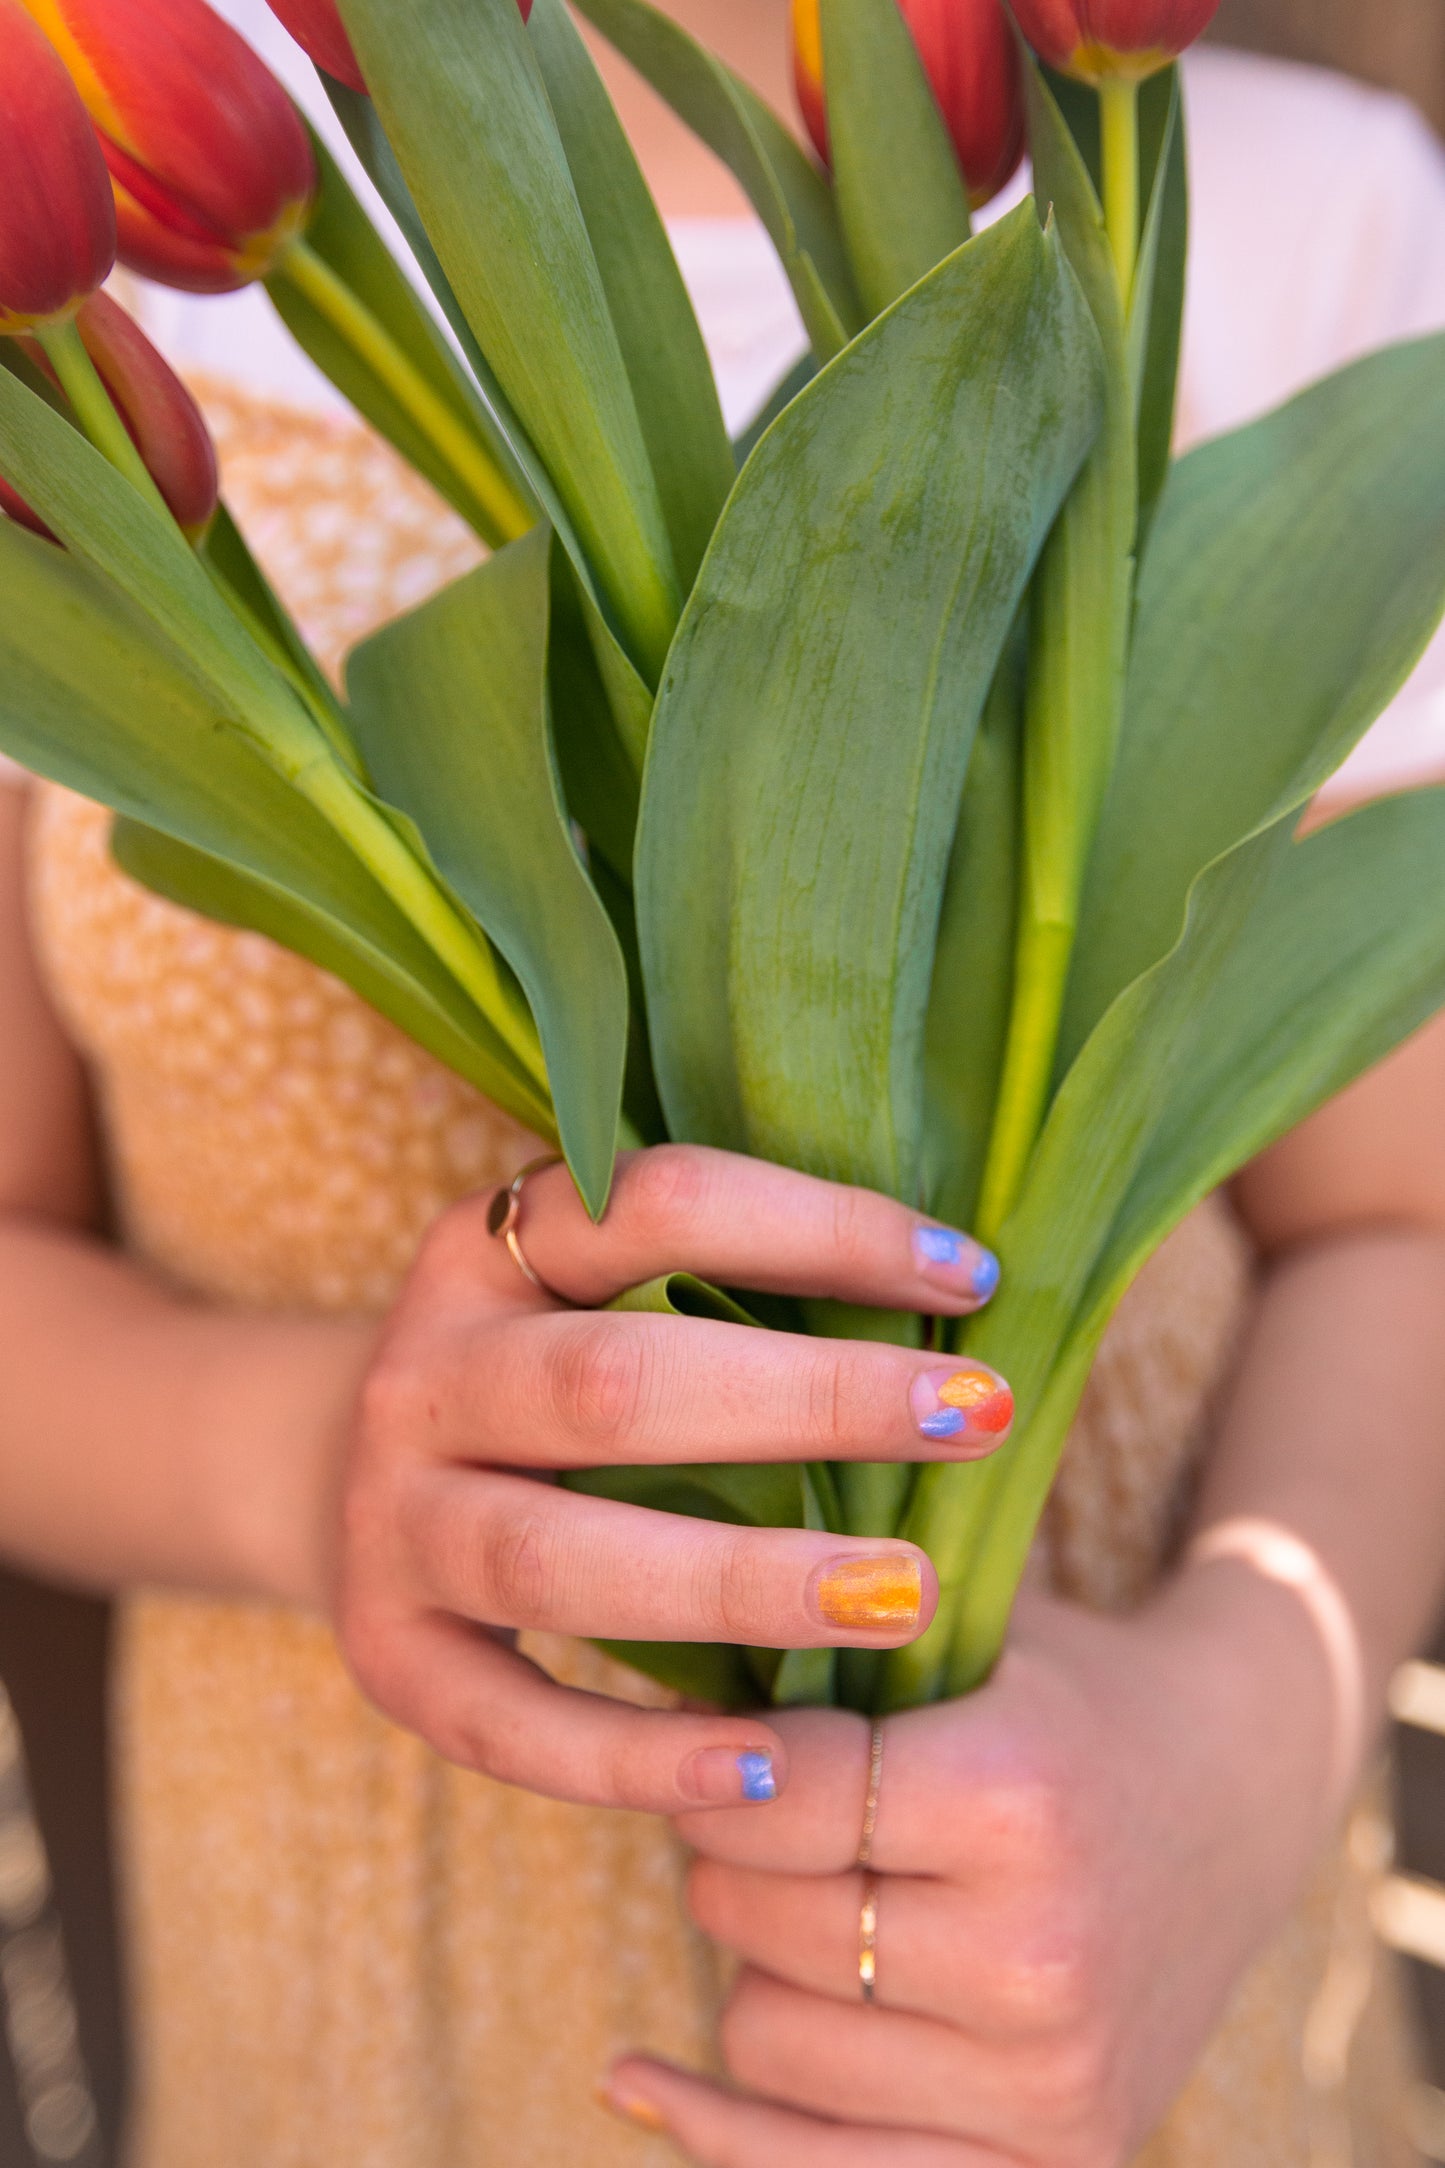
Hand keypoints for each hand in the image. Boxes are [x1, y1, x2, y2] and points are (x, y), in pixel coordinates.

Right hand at [331, 1145, 1009, 1813]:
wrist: (362, 1483)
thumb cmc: (561, 1384)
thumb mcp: (607, 1298)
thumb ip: (737, 1296)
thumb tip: (957, 1311)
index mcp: (488, 1249)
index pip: (658, 1206)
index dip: (819, 1229)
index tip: (968, 1275)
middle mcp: (424, 1375)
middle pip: (612, 1384)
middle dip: (810, 1400)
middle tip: (978, 1420)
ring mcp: (389, 1519)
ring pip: (556, 1559)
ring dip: (739, 1582)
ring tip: (905, 1598)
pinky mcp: (386, 1655)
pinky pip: (508, 1722)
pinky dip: (636, 1756)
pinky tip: (769, 1766)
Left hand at [609, 1571, 1336, 2164]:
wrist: (1230, 1798)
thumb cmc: (1066, 1698)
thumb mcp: (967, 1633)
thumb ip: (825, 1649)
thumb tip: (654, 1702)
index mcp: (1019, 1797)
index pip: (776, 1797)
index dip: (724, 1762)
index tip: (724, 1743)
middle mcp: (1038, 1955)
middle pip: (759, 1922)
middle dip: (736, 1858)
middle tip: (772, 1816)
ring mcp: (1047, 2081)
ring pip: (764, 2040)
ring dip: (760, 1965)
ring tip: (825, 1899)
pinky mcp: (1053, 2162)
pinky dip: (720, 2133)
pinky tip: (638, 2080)